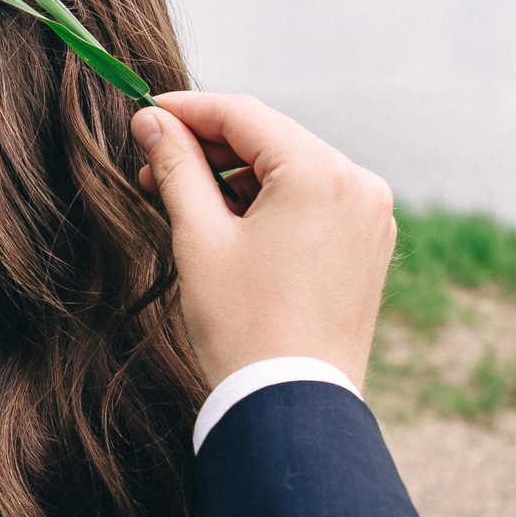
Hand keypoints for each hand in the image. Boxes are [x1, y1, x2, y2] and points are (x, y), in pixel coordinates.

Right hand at [132, 92, 396, 393]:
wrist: (293, 405)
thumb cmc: (244, 327)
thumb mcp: (199, 239)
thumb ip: (176, 167)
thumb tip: (152, 122)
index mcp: (320, 173)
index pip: (243, 115)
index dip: (186, 110)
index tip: (144, 115)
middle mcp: (358, 183)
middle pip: (270, 139)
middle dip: (209, 149)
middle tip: (152, 167)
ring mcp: (371, 214)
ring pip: (291, 169)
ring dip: (237, 177)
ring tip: (184, 203)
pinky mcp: (369, 243)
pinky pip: (314, 200)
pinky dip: (271, 202)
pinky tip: (229, 224)